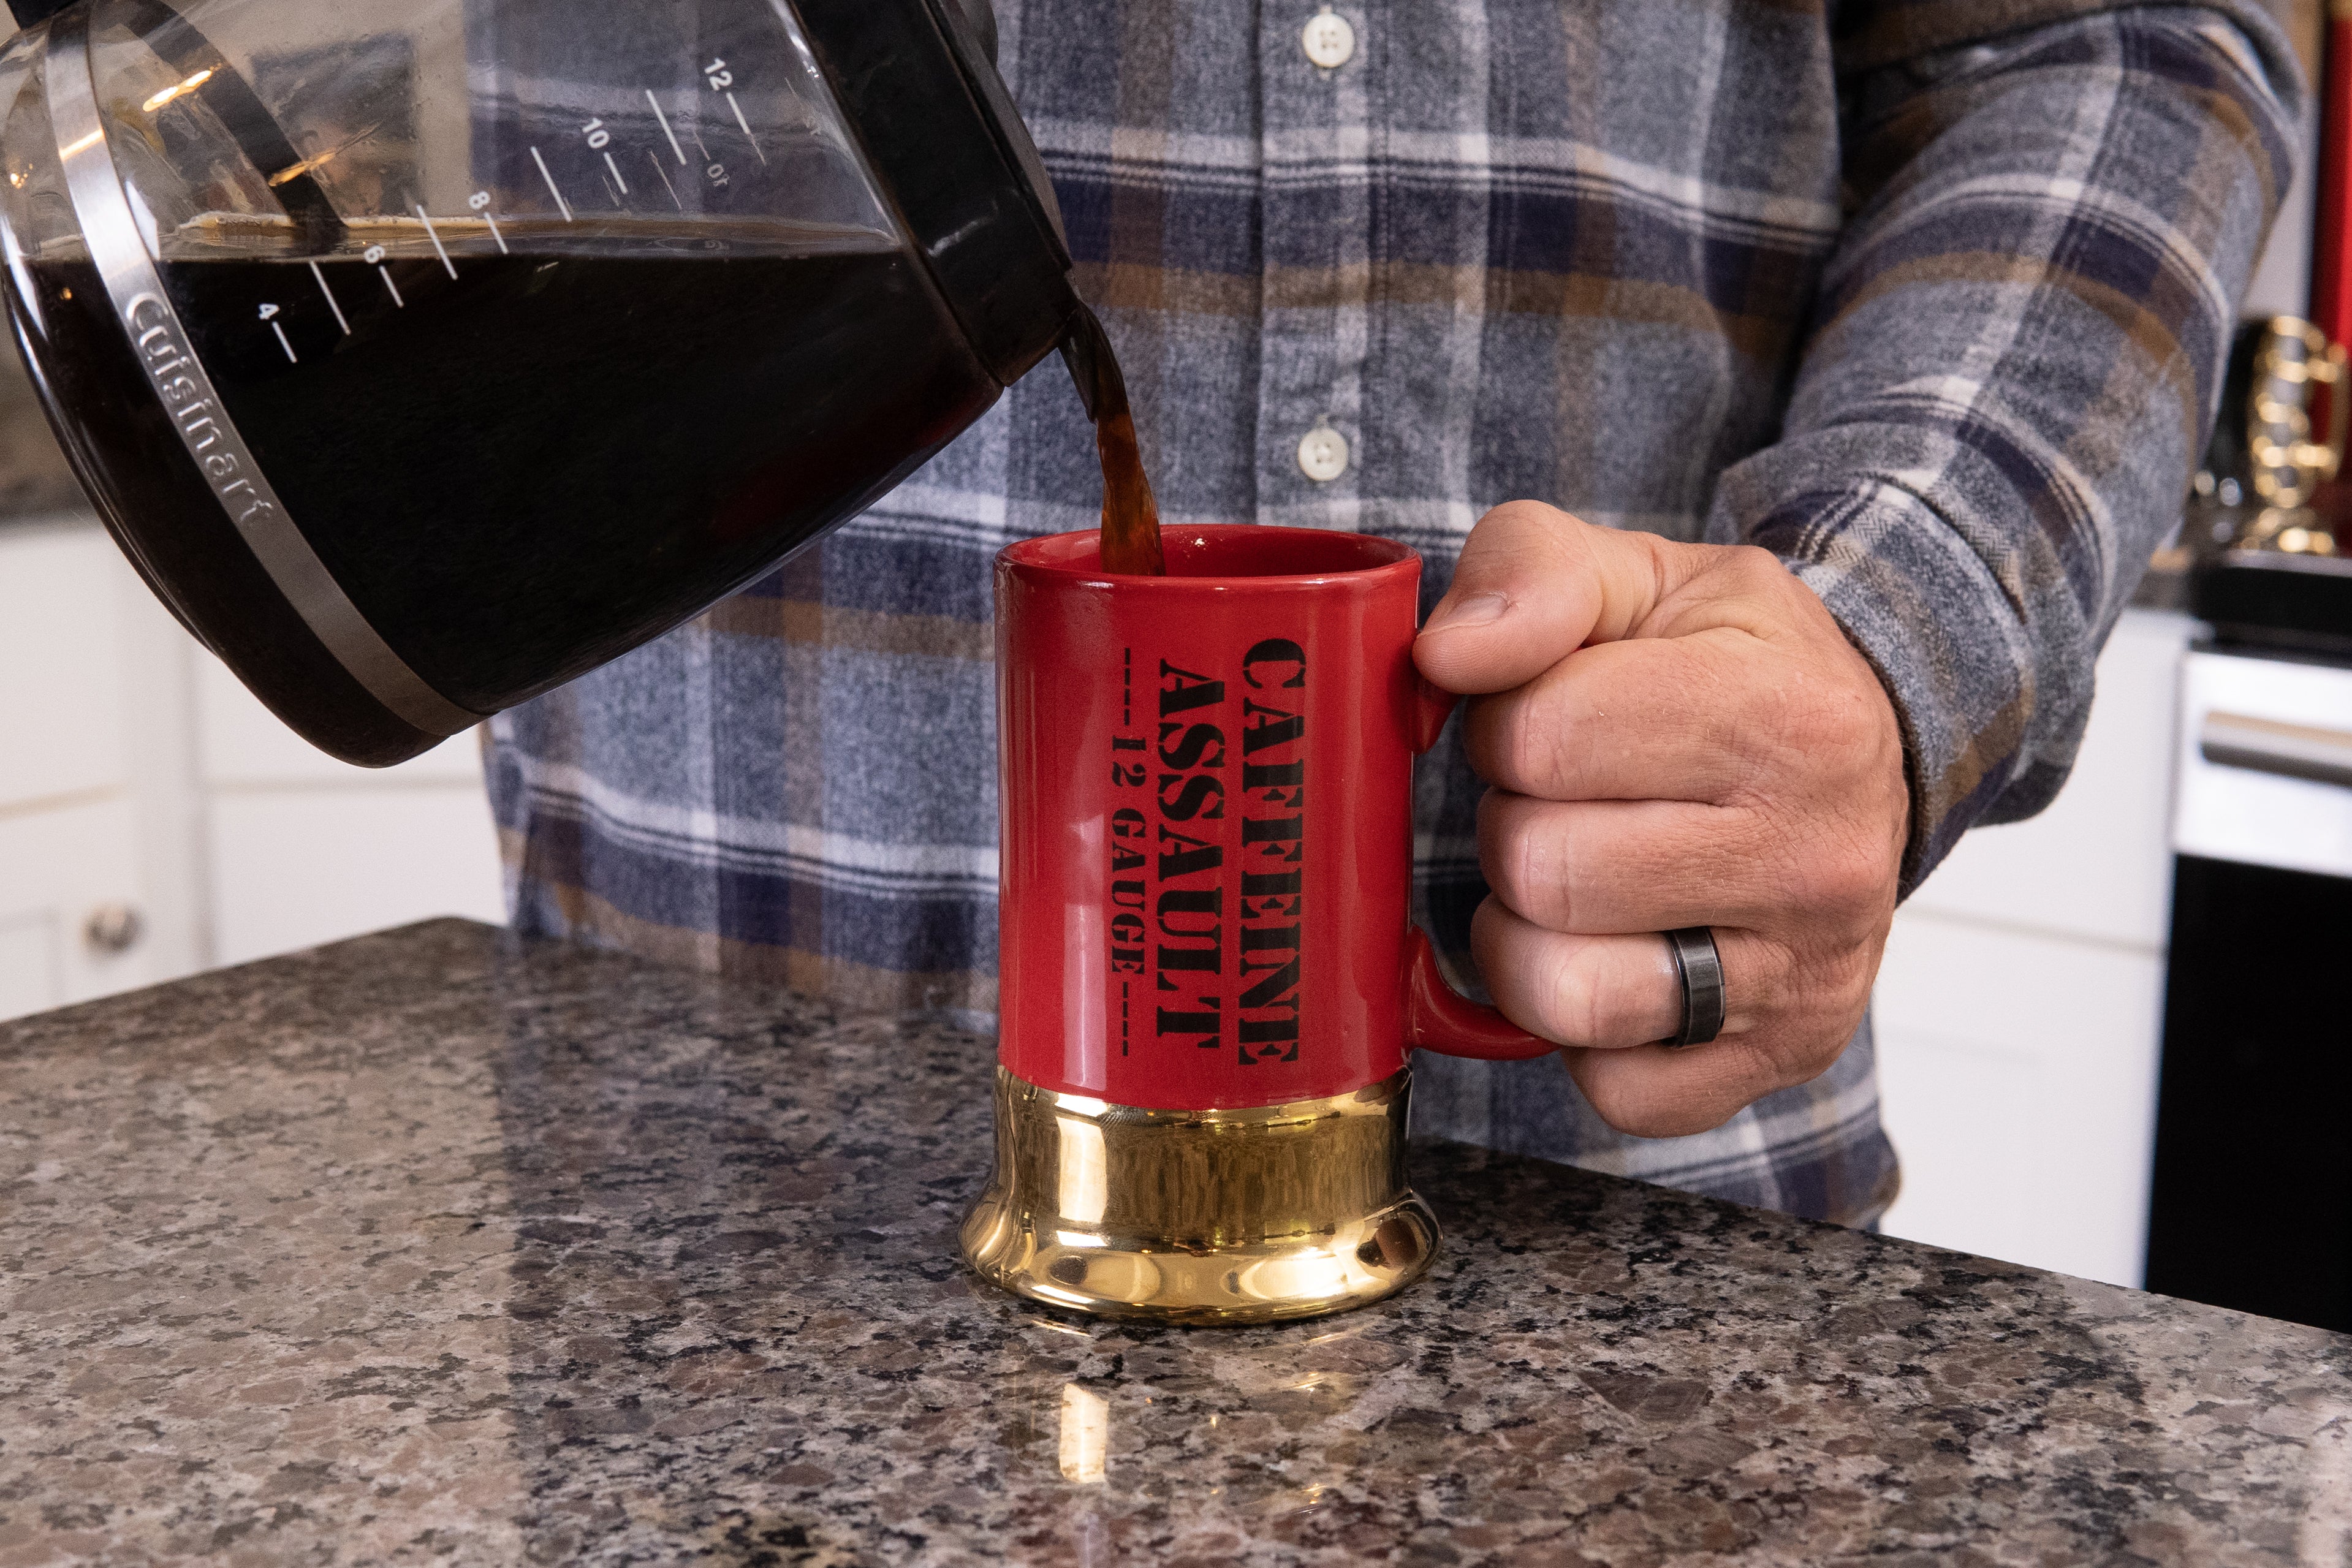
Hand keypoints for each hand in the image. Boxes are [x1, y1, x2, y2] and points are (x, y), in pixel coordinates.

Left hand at [1412, 502, 1909, 1138]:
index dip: (1504, 727)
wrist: (1863, 756)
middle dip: (1513, 828)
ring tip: (1570, 886)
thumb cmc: (1728, 664)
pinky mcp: (1780, 1063)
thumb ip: (1527, 572)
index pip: (1542, 736)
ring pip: (1566, 993)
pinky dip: (1582, 1037)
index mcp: (1785, 716)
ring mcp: (1802, 976)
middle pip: (1541, 868)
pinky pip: (1613, 1091)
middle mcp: (1815, 858)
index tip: (1544, 722)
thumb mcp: (1641, 575)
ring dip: (1526, 939)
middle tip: (1560, 806)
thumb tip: (1445, 655)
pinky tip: (1614, 957)